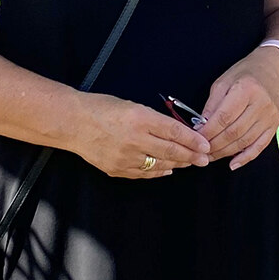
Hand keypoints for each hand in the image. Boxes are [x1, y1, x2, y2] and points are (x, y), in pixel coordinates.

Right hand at [79, 92, 210, 178]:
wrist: (73, 123)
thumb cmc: (102, 108)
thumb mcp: (132, 106)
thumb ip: (154, 120)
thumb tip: (177, 132)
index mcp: (139, 118)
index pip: (174, 131)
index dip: (193, 140)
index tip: (206, 144)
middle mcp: (134, 139)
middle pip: (170, 151)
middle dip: (191, 156)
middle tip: (205, 159)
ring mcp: (125, 157)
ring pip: (160, 164)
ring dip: (178, 164)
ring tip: (190, 163)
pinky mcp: (117, 169)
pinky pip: (144, 173)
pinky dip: (159, 171)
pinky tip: (168, 169)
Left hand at [199, 48, 278, 168]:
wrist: (271, 72)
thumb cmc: (244, 75)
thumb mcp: (223, 82)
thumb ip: (212, 105)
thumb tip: (201, 127)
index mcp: (246, 89)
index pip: (223, 117)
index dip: (208, 131)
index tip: (195, 138)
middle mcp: (261, 104)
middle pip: (234, 132)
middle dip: (214, 145)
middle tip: (200, 151)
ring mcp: (269, 116)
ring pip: (244, 141)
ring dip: (225, 153)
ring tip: (210, 157)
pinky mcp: (274, 125)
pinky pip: (259, 146)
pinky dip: (245, 158)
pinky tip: (232, 165)